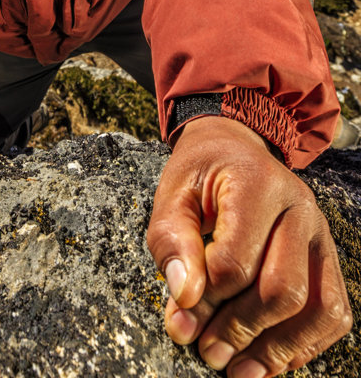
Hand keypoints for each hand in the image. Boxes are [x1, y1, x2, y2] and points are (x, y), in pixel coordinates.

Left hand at [146, 115, 350, 375]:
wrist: (234, 148)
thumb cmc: (200, 173)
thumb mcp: (172, 193)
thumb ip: (171, 241)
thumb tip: (184, 299)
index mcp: (257, 184)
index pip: (236, 259)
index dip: (207, 298)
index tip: (180, 321)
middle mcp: (301, 209)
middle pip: (284, 290)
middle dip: (242, 329)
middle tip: (207, 353)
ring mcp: (322, 236)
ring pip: (319, 308)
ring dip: (278, 348)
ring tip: (238, 371)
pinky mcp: (329, 258)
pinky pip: (333, 312)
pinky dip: (304, 344)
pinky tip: (269, 359)